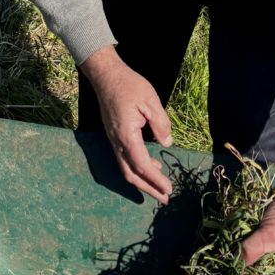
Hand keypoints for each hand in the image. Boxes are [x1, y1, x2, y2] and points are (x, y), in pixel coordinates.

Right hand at [80, 46, 171, 202]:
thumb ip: (160, 123)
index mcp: (126, 135)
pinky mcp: (114, 136)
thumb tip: (166, 144)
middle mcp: (117, 142)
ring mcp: (113, 140)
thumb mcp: (151, 100)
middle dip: (148, 189)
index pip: (141, 165)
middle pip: (130, 173)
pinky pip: (124, 159)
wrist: (106, 76)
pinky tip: (151, 167)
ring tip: (160, 189)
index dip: (155, 180)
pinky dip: (137, 169)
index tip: (169, 189)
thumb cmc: (129, 85)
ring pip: (126, 168)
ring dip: (142, 181)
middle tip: (164, 199)